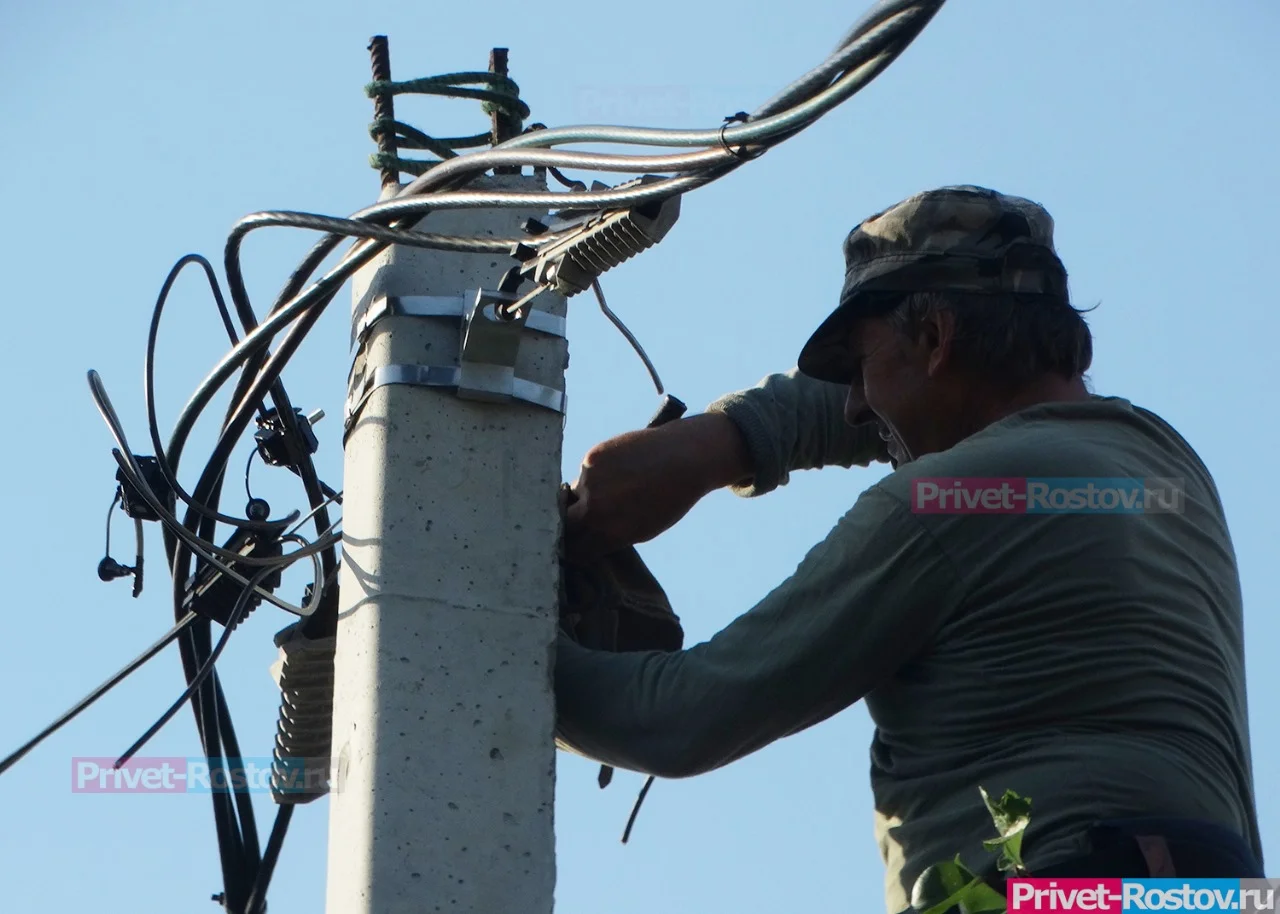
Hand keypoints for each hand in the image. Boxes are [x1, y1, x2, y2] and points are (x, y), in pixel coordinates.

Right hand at [564, 413, 751, 558]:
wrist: (685, 459)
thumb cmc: (669, 498)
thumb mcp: (642, 529)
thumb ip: (611, 535)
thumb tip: (586, 536)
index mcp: (609, 534)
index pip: (574, 551)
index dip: (574, 548)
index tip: (577, 542)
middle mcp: (594, 511)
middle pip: (564, 525)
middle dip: (569, 524)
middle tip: (577, 519)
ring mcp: (590, 484)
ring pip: (569, 495)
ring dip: (579, 496)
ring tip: (606, 489)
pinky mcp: (591, 459)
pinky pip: (583, 472)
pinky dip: (593, 474)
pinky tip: (615, 470)